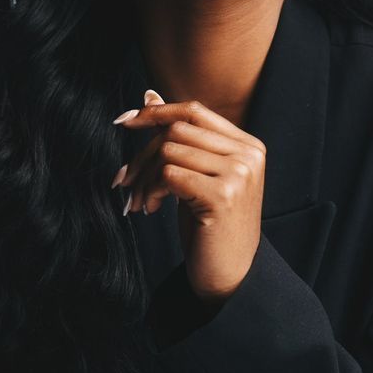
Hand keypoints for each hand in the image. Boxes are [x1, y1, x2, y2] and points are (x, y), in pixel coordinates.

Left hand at [112, 91, 265, 303]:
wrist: (230, 277)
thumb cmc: (210, 227)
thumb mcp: (195, 176)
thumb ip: (180, 138)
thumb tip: (148, 96)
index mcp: (247, 145)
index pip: (194, 111)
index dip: (156, 112)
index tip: (124, 120)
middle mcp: (248, 155)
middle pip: (178, 129)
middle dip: (143, 154)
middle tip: (126, 181)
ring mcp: (238, 174)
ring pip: (170, 150)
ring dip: (144, 177)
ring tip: (141, 201)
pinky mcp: (223, 196)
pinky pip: (170, 174)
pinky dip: (151, 190)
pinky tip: (152, 208)